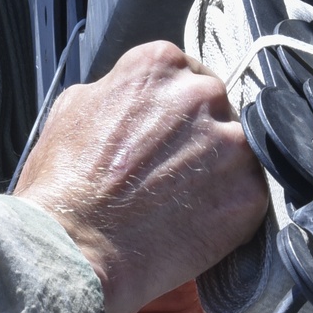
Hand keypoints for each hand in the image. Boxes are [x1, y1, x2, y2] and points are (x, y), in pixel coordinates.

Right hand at [14, 41, 267, 312]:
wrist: (74, 248)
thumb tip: (130, 97)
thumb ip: (113, 89)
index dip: (171, 105)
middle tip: (170, 169)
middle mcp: (202, 94)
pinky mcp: (248, 192)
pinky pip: (248, 192)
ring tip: (181, 201)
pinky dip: (228, 208)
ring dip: (216, 170)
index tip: (164, 129)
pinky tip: (194, 223)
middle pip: (214, 106)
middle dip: (197, 133)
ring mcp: (230, 142)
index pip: (184, 72)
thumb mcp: (72, 109)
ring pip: (236, 149)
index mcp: (158, 65)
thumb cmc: (64, 184)